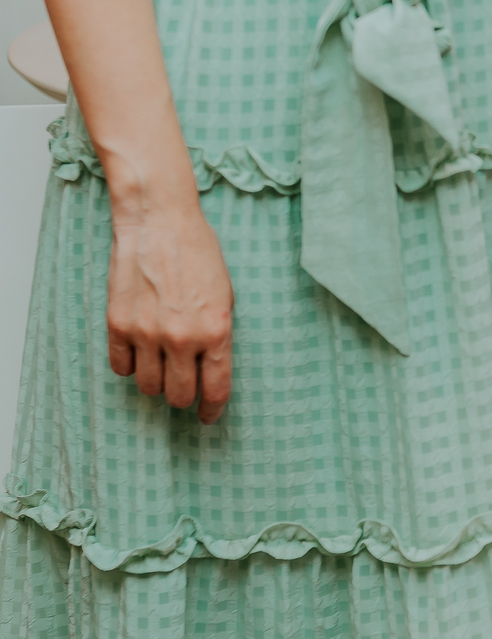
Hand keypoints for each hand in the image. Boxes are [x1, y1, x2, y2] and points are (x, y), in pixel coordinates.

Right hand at [107, 201, 234, 423]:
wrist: (160, 221)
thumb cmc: (197, 252)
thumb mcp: (225, 296)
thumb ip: (218, 336)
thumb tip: (210, 370)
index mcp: (216, 332)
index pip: (216, 391)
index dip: (212, 411)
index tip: (208, 417)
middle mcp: (182, 338)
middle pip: (179, 396)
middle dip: (183, 398)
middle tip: (183, 389)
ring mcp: (147, 333)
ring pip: (149, 387)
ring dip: (156, 384)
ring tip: (160, 368)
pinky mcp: (118, 324)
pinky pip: (121, 368)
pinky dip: (129, 367)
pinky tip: (137, 355)